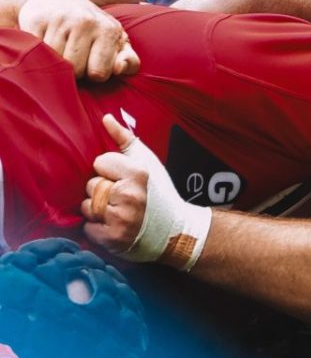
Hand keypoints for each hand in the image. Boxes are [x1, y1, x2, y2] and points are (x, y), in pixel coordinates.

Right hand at [19, 0, 138, 80]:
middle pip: (75, 70)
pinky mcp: (36, 19)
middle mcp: (85, 21)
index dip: (94, 73)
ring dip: (56, 60)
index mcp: (109, 30)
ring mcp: (59, 19)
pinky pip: (37, 52)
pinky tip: (45, 39)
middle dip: (74, 69)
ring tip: (61, 45)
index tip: (92, 60)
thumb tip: (119, 68)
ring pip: (55, 63)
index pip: (98, 73)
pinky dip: (39, 52)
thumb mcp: (116, 42)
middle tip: (74, 52)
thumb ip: (129, 61)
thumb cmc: (91, 28)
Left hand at [82, 115, 150, 253]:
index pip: (99, 163)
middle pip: (91, 186)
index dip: (109, 171)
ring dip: (98, 211)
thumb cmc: (159, 194)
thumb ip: (124, 139)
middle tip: (122, 199)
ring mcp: (121, 219)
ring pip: (87, 207)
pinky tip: (114, 227)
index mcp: (137, 174)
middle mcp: (129, 196)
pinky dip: (97, 230)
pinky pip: (88, 228)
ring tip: (118, 213)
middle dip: (102, 192)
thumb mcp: (147, 163)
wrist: (177, 232)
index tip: (124, 180)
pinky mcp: (113, 239)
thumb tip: (105, 118)